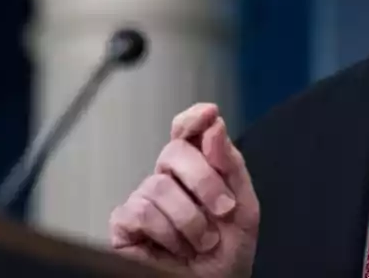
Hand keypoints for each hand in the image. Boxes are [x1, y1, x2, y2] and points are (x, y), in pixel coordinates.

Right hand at [110, 104, 258, 276]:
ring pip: (159, 185)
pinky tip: (175, 248)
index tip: (209, 114)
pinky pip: (142, 211)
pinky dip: (167, 232)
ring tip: (202, 242)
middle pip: (175, 151)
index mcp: (197, 169)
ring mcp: (145, 198)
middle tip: (225, 210)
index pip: (187, 130)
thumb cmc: (228, 255)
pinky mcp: (125, 223)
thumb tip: (214, 125)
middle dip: (206, 181)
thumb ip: (231, 166)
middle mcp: (168, 178)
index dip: (193, 118)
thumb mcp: (244, 208)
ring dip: (190, 219)